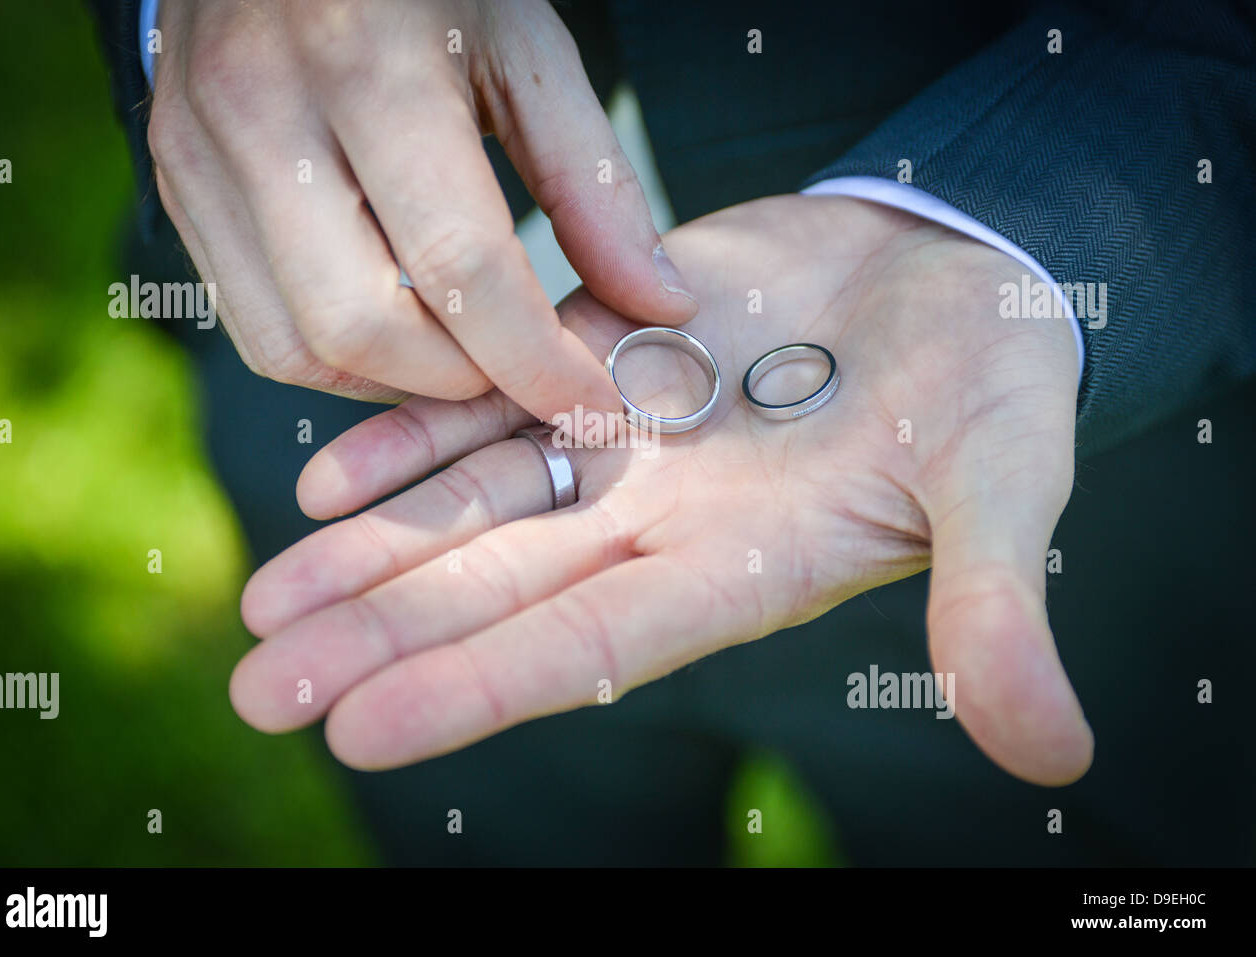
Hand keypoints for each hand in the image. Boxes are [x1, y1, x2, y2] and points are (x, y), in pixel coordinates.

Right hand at [147, 0, 695, 414]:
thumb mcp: (528, 52)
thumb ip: (595, 185)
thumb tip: (662, 305)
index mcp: (369, 64)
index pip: (460, 264)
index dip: (536, 357)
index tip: (593, 398)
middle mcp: (263, 114)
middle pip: (363, 328)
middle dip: (461, 380)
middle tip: (522, 370)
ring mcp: (201, 153)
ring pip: (294, 347)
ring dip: (395, 383)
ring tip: (462, 354)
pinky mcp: (175, 184)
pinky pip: (254, 324)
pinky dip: (337, 356)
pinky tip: (397, 327)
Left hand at [231, 195, 1091, 785]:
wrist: (955, 270)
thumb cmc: (1000, 383)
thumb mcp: (1009, 483)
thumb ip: (999, 604)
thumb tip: (1051, 751)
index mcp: (743, 566)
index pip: (595, 643)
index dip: (483, 688)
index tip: (363, 732)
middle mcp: (662, 518)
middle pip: (500, 588)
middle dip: (381, 638)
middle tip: (259, 690)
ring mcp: (624, 438)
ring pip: (474, 505)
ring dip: (367, 552)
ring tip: (264, 604)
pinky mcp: (604, 354)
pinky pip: (490, 404)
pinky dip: (412, 435)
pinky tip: (325, 476)